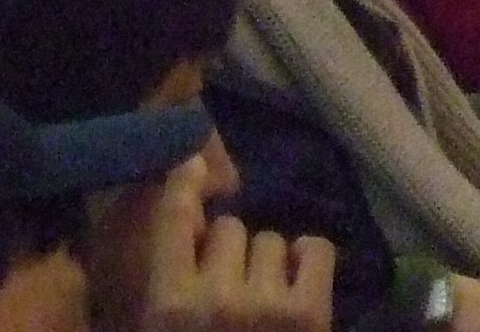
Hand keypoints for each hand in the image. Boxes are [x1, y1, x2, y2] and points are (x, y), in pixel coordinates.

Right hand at [142, 176, 330, 331]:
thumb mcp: (163, 322)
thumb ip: (168, 279)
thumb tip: (190, 219)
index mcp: (167, 306)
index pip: (174, 222)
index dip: (184, 187)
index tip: (193, 163)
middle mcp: (215, 297)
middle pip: (229, 228)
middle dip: (229, 250)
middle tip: (229, 286)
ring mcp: (265, 304)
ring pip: (271, 240)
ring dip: (267, 261)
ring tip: (261, 296)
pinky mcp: (308, 313)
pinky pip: (316, 249)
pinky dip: (309, 261)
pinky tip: (299, 286)